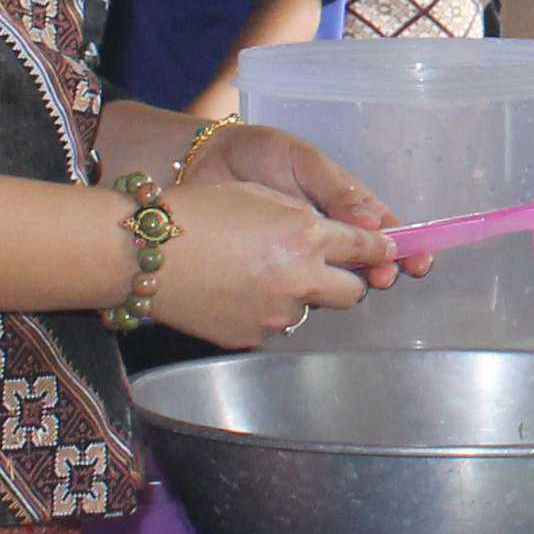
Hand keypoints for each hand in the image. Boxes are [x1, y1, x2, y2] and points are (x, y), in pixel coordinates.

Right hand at [143, 176, 396, 347]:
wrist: (145, 251)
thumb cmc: (199, 210)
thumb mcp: (260, 196)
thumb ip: (304, 219)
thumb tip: (336, 237)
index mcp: (306, 235)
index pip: (365, 247)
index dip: (378, 249)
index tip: (387, 251)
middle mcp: (300, 277)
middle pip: (353, 292)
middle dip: (345, 280)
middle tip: (319, 267)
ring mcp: (276, 313)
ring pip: (310, 310)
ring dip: (299, 296)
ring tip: (256, 274)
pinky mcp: (252, 336)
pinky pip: (273, 325)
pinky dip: (264, 311)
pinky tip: (234, 292)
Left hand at [196, 121, 399, 282]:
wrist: (201, 164)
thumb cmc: (256, 155)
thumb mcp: (302, 161)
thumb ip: (337, 190)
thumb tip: (371, 222)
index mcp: (343, 204)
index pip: (381, 231)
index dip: (403, 249)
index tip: (417, 263)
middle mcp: (327, 235)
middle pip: (364, 263)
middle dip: (380, 271)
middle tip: (383, 277)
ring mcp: (299, 257)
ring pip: (333, 281)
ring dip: (344, 285)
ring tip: (353, 283)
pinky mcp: (271, 274)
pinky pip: (295, 292)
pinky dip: (305, 296)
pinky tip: (307, 295)